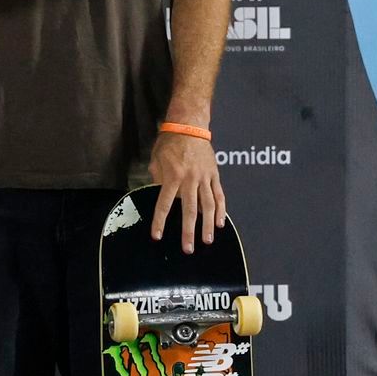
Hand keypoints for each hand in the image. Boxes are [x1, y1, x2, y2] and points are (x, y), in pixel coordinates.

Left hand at [149, 130, 225, 253]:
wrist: (189, 127)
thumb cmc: (168, 143)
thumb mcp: (156, 160)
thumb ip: (157, 179)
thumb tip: (157, 195)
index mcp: (172, 176)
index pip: (164, 204)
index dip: (159, 221)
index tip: (157, 236)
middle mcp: (190, 179)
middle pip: (190, 210)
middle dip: (188, 231)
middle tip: (188, 248)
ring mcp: (205, 178)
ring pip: (208, 206)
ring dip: (207, 225)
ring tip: (207, 241)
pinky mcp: (215, 175)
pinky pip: (219, 196)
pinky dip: (220, 210)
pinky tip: (220, 224)